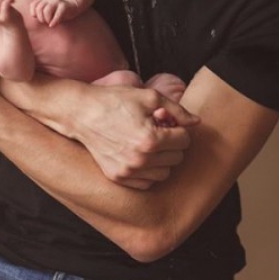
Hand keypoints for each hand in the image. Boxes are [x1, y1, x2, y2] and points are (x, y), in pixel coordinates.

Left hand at [29, 0, 76, 26]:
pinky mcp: (64, 6)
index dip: (34, 13)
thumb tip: (34, 15)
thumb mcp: (48, 11)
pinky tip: (52, 25)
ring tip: (50, 23)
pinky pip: (58, 14)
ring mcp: (57, 2)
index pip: (34, 4)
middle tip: (46, 22)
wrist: (73, 7)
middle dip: (41, 18)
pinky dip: (54, 21)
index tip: (37, 17)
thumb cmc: (58, 12)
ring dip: (47, 19)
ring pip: (47, 10)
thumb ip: (40, 12)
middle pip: (40, 8)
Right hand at [73, 85, 199, 189]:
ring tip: (149, 143)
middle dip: (172, 143)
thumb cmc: (115, 101)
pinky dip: (149, 171)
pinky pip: (148, 182)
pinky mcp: (118, 177)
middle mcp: (140, 160)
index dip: (178, 128)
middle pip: (177, 158)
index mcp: (150, 139)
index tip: (165, 121)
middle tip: (157, 130)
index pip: (184, 140)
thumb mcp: (149, 96)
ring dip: (162, 159)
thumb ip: (177, 110)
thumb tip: (196, 122)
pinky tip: (139, 154)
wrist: (82, 113)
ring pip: (165, 173)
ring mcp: (128, 171)